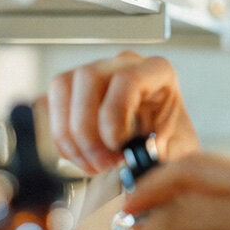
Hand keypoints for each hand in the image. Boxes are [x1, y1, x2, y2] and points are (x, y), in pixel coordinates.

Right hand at [42, 51, 200, 173]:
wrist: (163, 151)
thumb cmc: (172, 147)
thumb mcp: (179, 152)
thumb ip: (160, 154)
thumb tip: (138, 158)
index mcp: (158, 71)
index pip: (127, 80)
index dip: (114, 116)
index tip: (118, 147)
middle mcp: (125, 64)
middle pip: (88, 76)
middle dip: (87, 128)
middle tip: (102, 163)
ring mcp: (96, 72)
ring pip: (62, 87)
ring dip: (70, 135)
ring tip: (93, 165)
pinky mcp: (74, 90)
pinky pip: (51, 105)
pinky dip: (62, 139)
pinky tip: (82, 159)